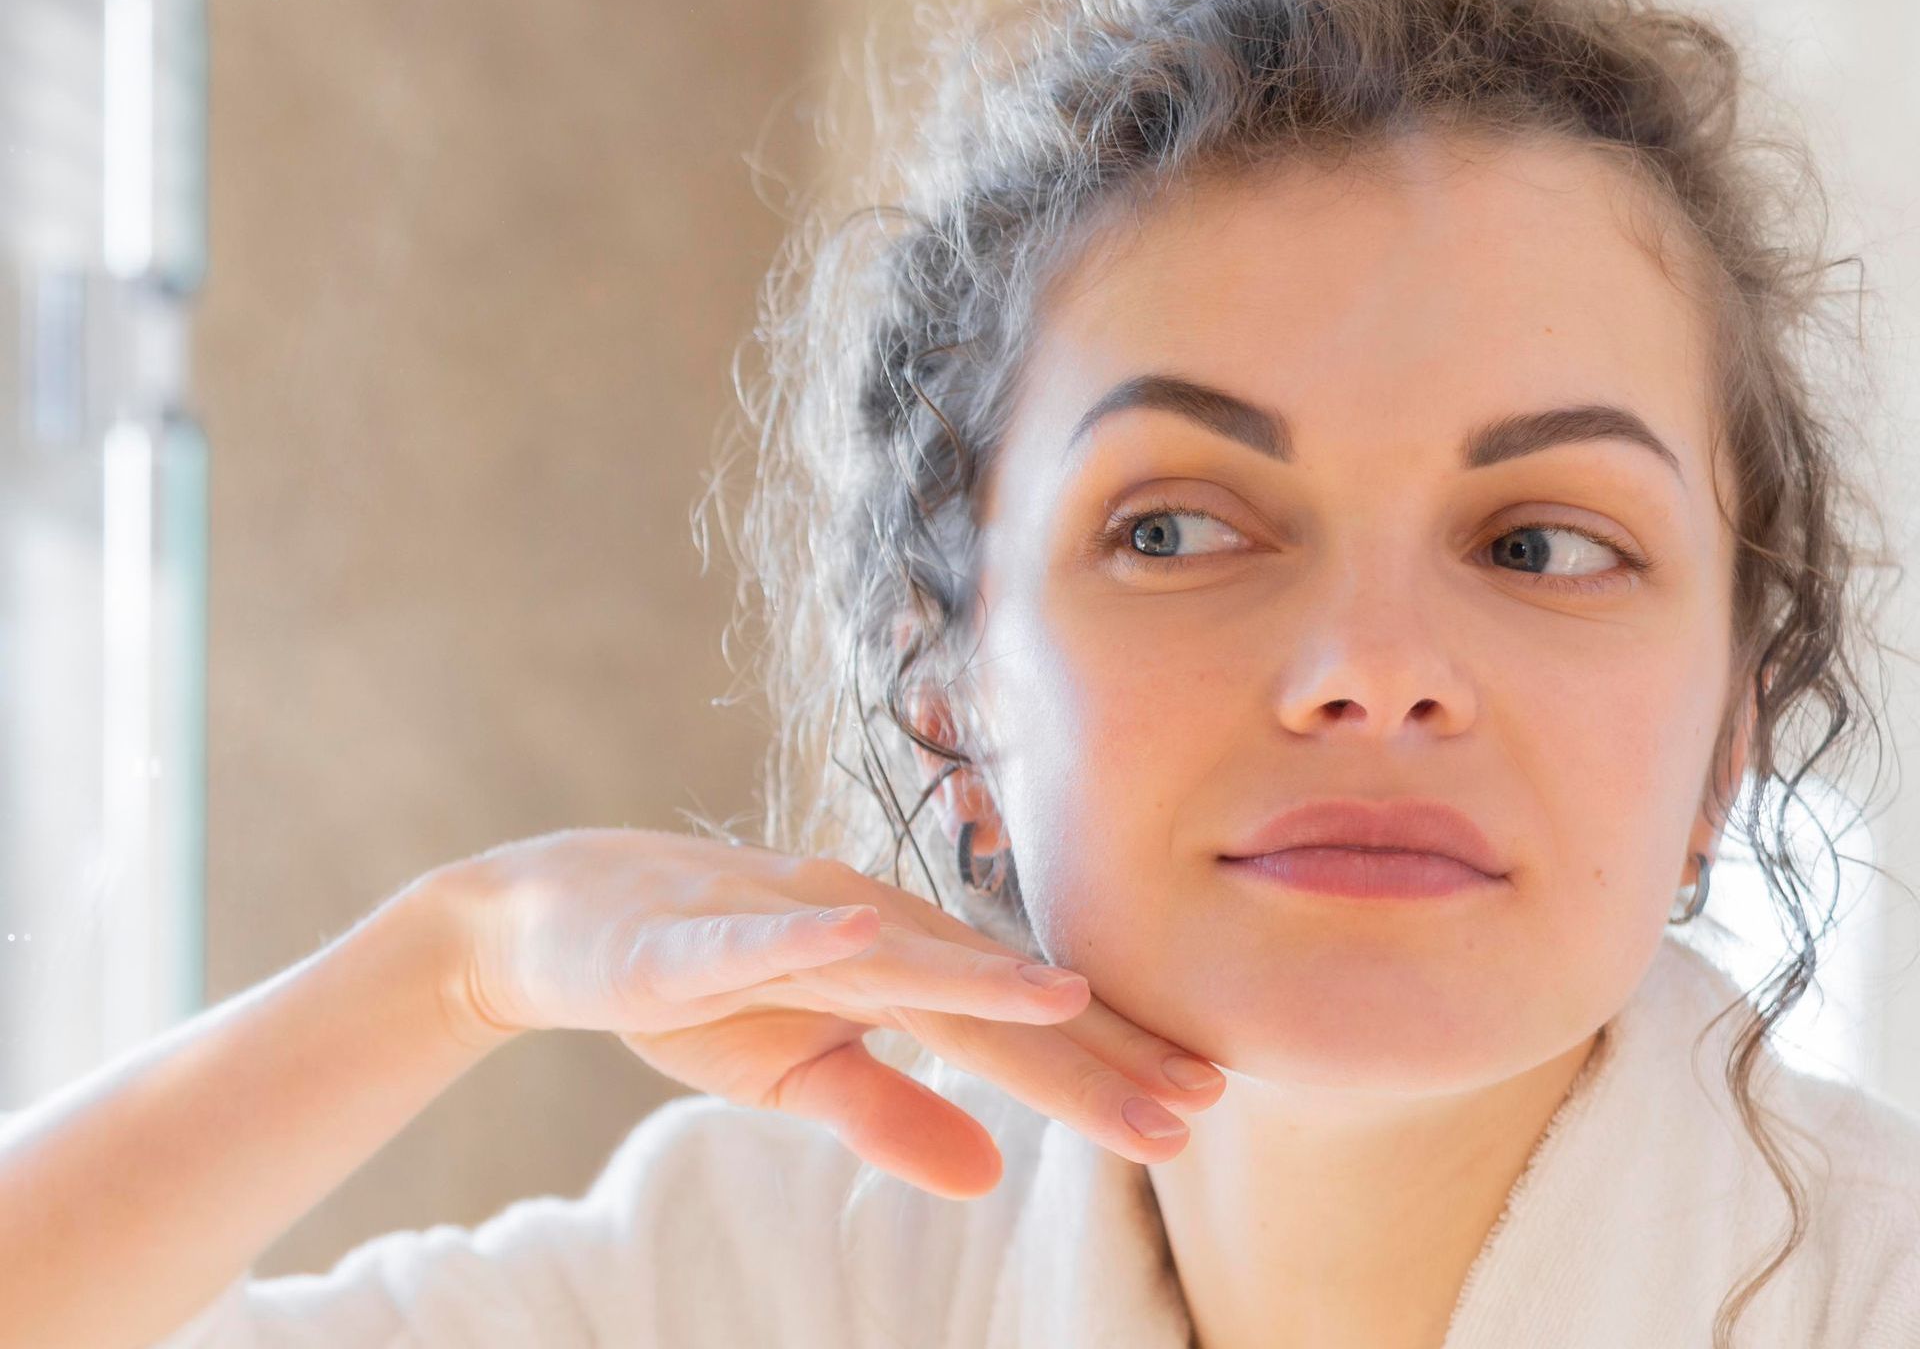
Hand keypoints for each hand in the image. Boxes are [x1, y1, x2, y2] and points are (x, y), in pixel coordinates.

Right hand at [426, 827, 1224, 1198]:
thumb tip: (991, 1176)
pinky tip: (864, 938)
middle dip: (1084, 1050)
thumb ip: (891, 1115)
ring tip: (1066, 1000)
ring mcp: (778, 921)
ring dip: (977, 976)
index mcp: (892, 964)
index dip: (1103, 1067)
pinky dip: (805, 938)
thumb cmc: (696, 987)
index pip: (1013, 1028)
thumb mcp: (797, 1072)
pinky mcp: (690, 933)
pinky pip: (751, 937)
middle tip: (1188, 1099)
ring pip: (892, 957)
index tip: (1197, 1108)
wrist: (557, 925)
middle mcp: (858, 928)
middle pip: (983, 996)